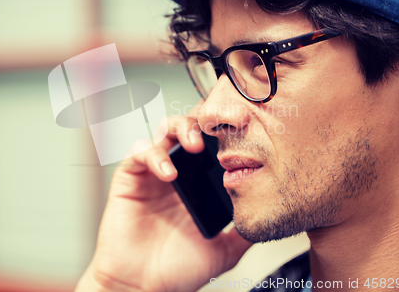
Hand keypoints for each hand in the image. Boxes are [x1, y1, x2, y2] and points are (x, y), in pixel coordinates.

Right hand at [76, 112, 251, 291]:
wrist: (142, 287)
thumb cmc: (177, 270)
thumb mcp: (223, 250)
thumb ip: (243, 232)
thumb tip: (268, 219)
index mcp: (197, 185)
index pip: (211, 146)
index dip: (223, 133)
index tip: (241, 130)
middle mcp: (176, 173)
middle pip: (189, 129)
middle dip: (202, 123)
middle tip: (217, 132)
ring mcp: (152, 174)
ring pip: (164, 131)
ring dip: (180, 130)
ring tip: (194, 146)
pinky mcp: (129, 179)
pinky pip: (138, 152)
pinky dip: (154, 155)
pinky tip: (168, 173)